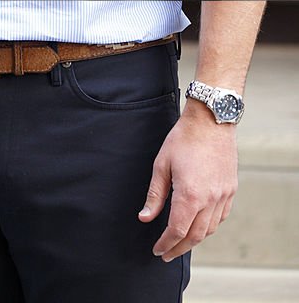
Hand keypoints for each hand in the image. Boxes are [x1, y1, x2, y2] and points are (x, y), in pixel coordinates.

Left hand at [138, 103, 237, 260]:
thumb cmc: (183, 139)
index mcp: (190, 194)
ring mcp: (223, 196)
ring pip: (210, 229)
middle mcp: (210, 200)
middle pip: (195, 235)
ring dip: (194, 240)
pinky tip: (199, 226)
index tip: (157, 250)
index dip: (166, 243)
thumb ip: (155, 194)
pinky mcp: (231, 190)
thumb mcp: (161, 164)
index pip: (177, 230)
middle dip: (179, 248)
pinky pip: (221, 217)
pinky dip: (209, 227)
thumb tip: (145, 217)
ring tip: (180, 242)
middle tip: (167, 254)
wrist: (211, 121)